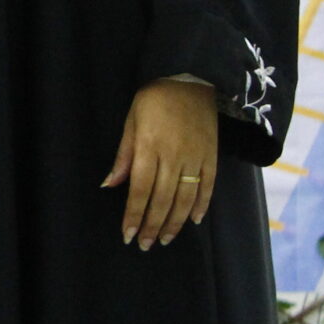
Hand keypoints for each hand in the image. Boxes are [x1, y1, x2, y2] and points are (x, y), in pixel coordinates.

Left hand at [104, 78, 218, 248]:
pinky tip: (194, 221)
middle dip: (152, 225)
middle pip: (162, 199)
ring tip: (164, 239)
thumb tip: (111, 185)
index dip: (133, 215)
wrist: (190, 78)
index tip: (128, 235)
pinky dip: (202, 205)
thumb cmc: (153, 99)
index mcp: (148, 148)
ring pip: (185, 198)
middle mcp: (173, 156)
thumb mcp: (131, 122)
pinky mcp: (212, 155)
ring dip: (174, 222)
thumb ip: (124, 156)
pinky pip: (208, 185)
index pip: (139, 190)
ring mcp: (196, 157)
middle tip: (145, 245)